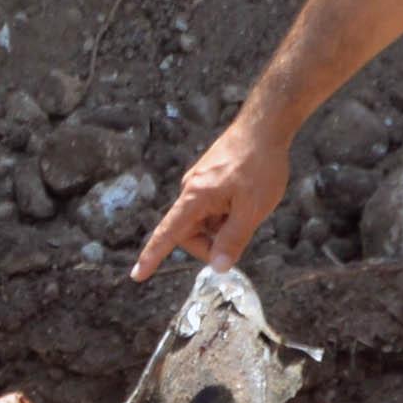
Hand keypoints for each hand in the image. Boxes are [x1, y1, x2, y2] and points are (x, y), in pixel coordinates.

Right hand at [127, 121, 287, 286]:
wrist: (264, 126)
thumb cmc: (259, 166)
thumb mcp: (252, 209)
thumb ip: (233, 240)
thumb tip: (218, 268)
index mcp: (195, 198)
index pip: (168, 234)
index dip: (152, 256)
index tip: (137, 275)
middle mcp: (191, 189)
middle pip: (189, 232)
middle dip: (211, 244)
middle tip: (240, 241)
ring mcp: (200, 182)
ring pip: (203, 220)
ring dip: (222, 227)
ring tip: (248, 211)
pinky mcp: (210, 178)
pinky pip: (211, 207)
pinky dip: (225, 214)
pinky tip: (246, 200)